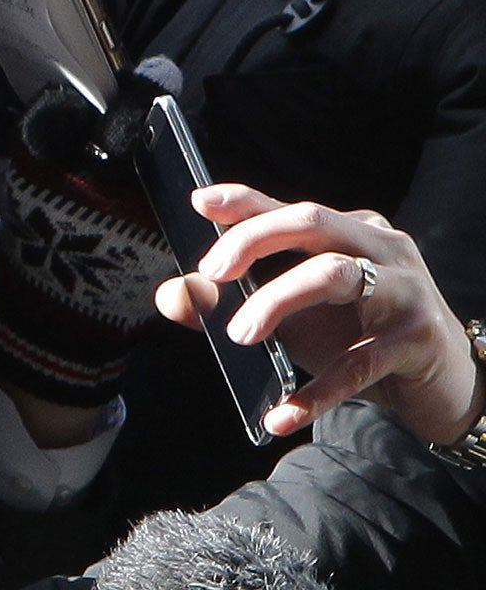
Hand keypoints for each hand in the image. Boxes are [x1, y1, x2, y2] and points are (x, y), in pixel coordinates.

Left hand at [155, 183, 482, 446]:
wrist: (442, 386)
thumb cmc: (357, 338)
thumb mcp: (295, 314)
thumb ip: (234, 300)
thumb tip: (174, 296)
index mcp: (349, 229)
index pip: (289, 206)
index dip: (243, 201)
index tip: (199, 201)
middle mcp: (381, 247)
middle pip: (311, 222)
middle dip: (253, 240)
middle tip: (211, 272)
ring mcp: (404, 290)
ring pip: (334, 274)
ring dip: (278, 301)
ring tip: (238, 335)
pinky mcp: (416, 340)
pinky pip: (357, 364)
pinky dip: (314, 392)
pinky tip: (280, 415)